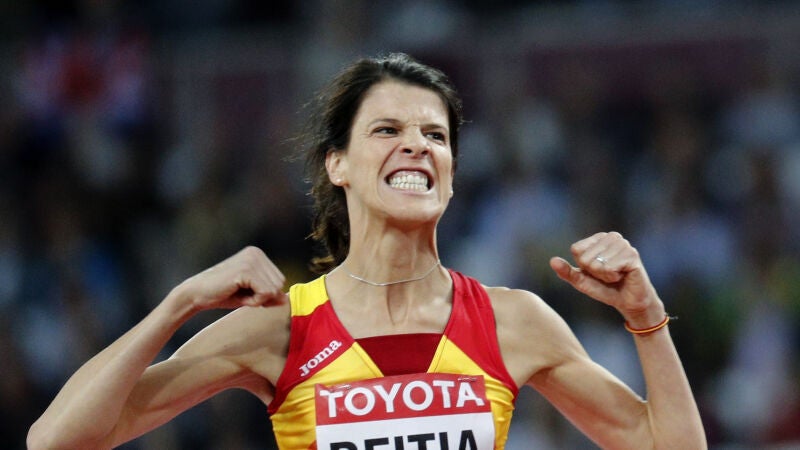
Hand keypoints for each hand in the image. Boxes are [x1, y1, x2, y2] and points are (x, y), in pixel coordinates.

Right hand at [172, 246, 286, 311]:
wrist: (195, 294)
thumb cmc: (222, 294)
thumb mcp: (251, 294)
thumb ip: (269, 295)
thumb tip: (286, 300)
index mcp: (257, 254)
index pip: (280, 280)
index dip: (266, 294)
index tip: (245, 292)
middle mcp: (256, 253)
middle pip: (280, 284)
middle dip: (263, 296)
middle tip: (241, 294)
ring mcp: (251, 260)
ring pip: (274, 290)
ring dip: (258, 299)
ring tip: (238, 293)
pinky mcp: (246, 270)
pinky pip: (266, 293)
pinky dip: (254, 301)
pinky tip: (237, 295)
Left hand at [549, 232, 664, 326]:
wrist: (628, 302)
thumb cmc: (605, 288)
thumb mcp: (581, 281)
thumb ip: (566, 272)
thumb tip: (552, 261)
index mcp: (598, 238)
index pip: (576, 250)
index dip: (583, 266)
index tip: (596, 271)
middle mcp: (612, 237)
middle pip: (585, 257)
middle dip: (594, 272)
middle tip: (608, 275)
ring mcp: (623, 244)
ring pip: (597, 263)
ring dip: (605, 276)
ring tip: (615, 276)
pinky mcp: (632, 255)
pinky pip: (609, 268)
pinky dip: (612, 277)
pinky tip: (622, 276)